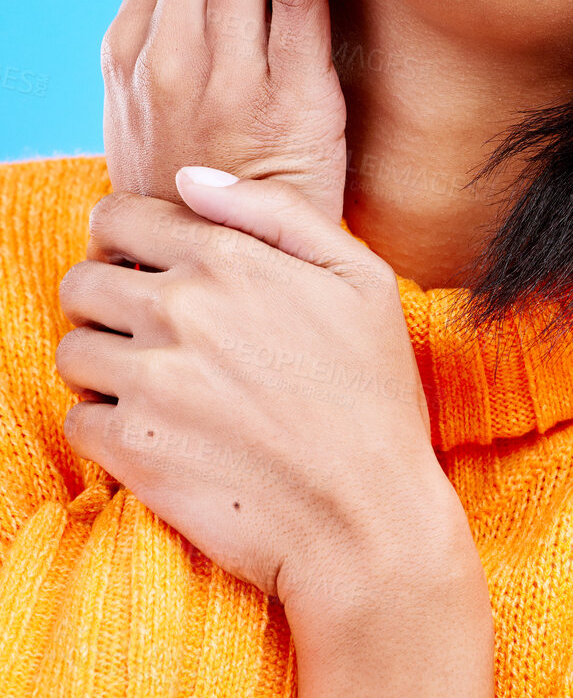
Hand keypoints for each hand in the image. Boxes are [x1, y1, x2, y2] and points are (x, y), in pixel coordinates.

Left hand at [53, 170, 473, 625]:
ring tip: (155, 386)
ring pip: (71, 350)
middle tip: (151, 334)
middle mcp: (177, 311)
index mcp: (226, 259)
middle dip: (106, 301)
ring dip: (102, 364)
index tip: (148, 270)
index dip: (124, 240)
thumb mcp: (360, 278)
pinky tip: (158, 433)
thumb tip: (190, 178)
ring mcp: (148, 382)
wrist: (366, 519)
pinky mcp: (131, 450)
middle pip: (80, 282)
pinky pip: (77, 420)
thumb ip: (274, 212)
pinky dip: (105, 426)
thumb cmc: (376, 395)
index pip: (114, 218)